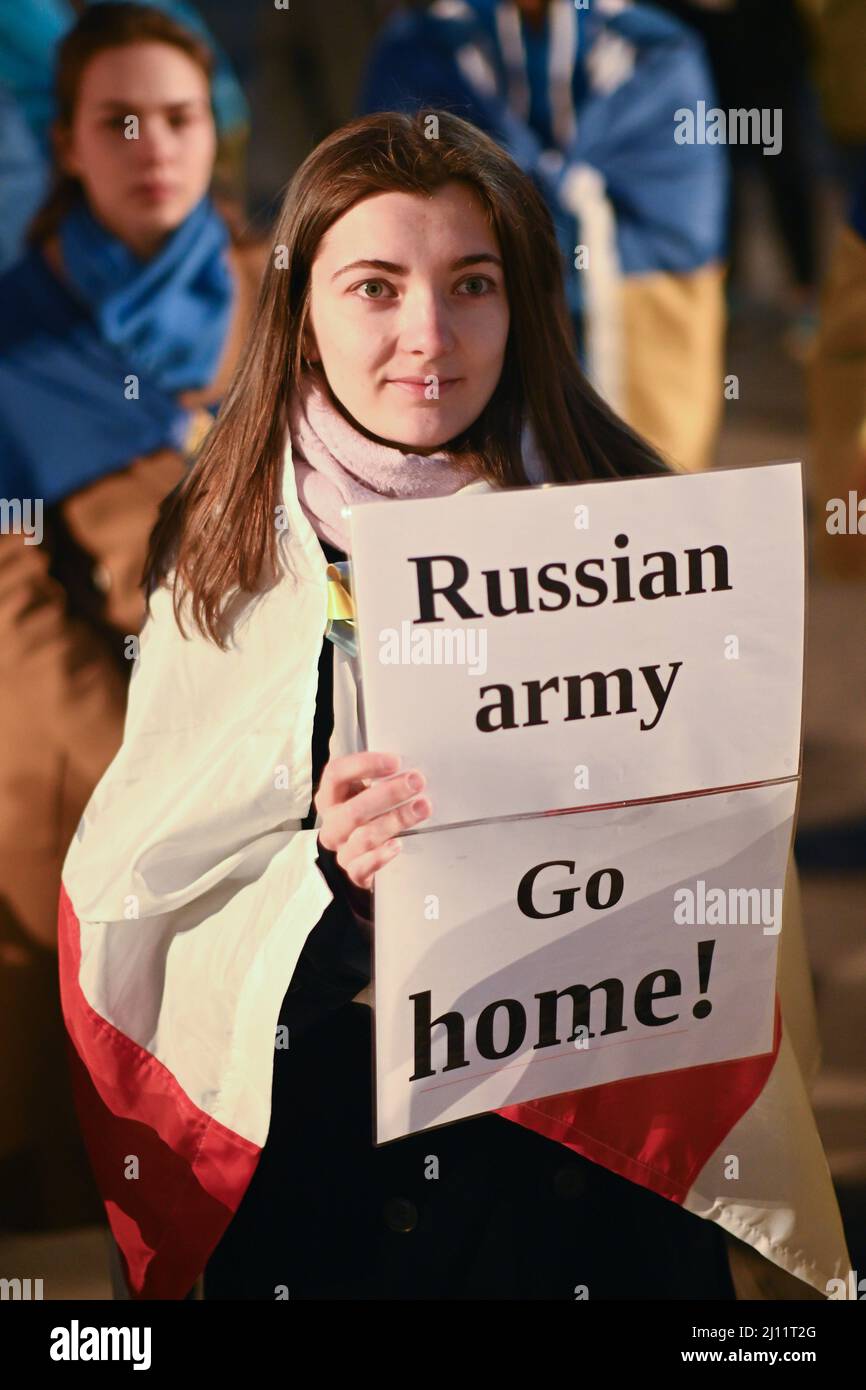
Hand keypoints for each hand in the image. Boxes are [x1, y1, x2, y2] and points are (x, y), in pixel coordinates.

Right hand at [315, 751, 430, 890]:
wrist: (359, 859)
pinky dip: (380, 856)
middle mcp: (333, 823)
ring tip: (421, 808)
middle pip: (353, 809)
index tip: (395, 761)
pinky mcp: (354, 872)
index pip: (336, 774)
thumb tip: (410, 767)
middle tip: (416, 782)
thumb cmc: (367, 818)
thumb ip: (379, 780)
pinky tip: (398, 845)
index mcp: (331, 797)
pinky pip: (363, 867)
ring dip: (395, 820)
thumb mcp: (365, 794)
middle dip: (389, 794)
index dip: (364, 765)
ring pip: (364, 836)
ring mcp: (342, 849)